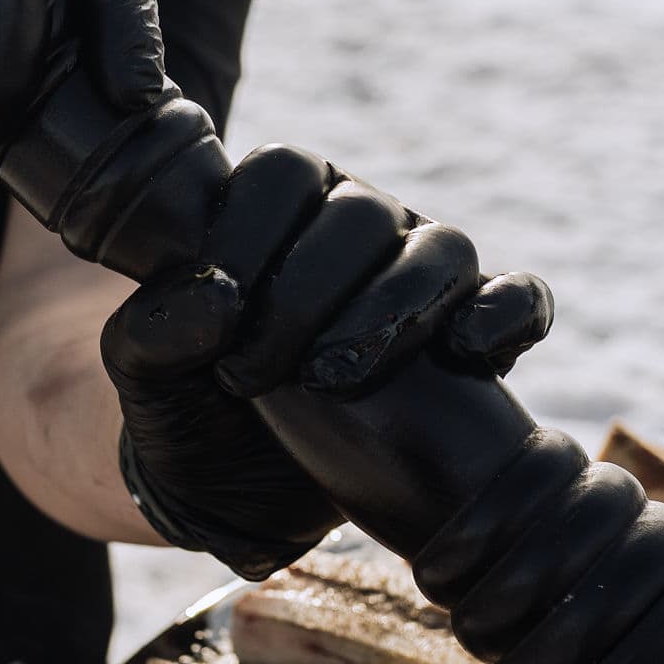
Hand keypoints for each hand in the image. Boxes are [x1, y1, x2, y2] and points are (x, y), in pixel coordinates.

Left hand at [103, 145, 552, 578]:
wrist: (240, 491)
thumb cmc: (191, 411)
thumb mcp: (144, 380)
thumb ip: (152, 333)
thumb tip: (218, 301)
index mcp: (275, 209)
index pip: (283, 172)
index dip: (249, 237)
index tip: (216, 324)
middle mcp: (356, 224)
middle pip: (361, 211)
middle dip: (305, 294)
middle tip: (253, 376)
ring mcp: (420, 275)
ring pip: (443, 248)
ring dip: (392, 311)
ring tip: (334, 382)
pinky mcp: (470, 336)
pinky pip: (519, 297)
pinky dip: (505, 315)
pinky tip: (469, 352)